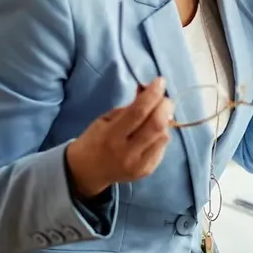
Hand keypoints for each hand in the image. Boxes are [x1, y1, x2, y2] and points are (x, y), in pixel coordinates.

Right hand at [65, 77, 172, 198]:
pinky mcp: (147, 170)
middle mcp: (127, 152)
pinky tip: (153, 131)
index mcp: (111, 136)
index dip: (153, 94)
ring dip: (165, 120)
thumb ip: (130, 107)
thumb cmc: (95, 139)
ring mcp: (139, 164)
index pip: (139, 112)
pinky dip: (162, 134)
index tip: (160, 81)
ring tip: (157, 115)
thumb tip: (149, 90)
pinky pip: (163, 147)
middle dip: (165, 106)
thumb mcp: (106, 119)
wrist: (87, 171)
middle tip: (164, 98)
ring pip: (164, 136)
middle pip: (156, 125)